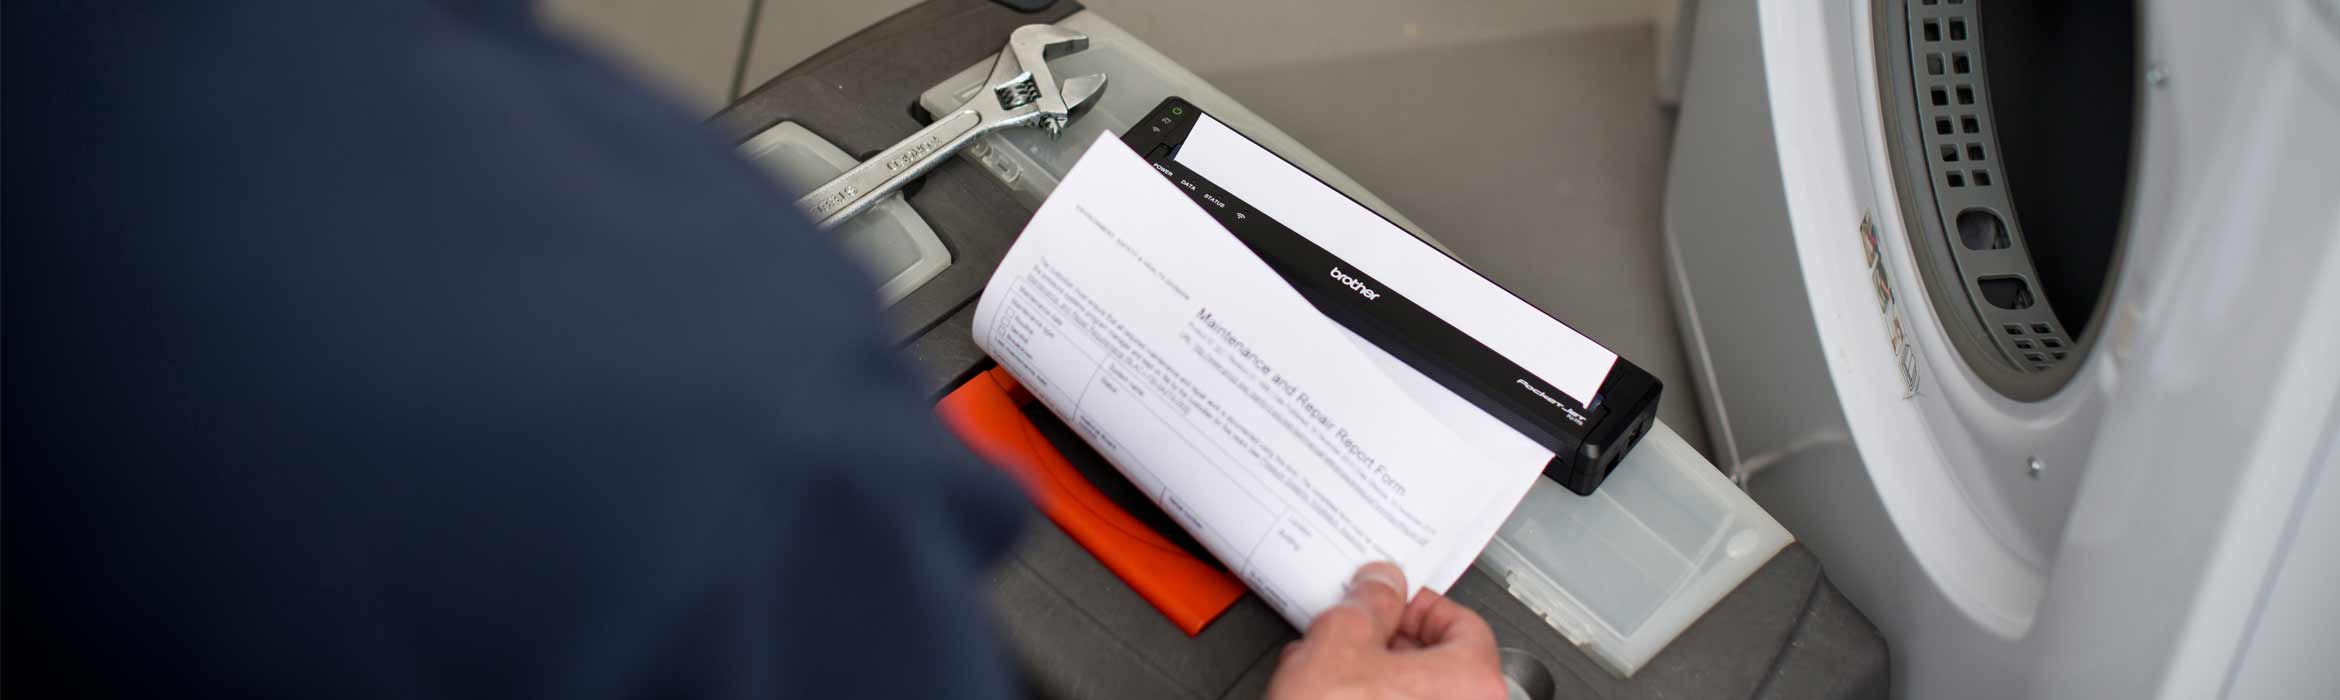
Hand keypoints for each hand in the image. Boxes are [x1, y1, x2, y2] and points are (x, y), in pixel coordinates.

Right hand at [1264, 562, 1506, 699]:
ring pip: (1416, 698)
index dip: (1416, 604)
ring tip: (1329, 673)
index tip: (1388, 601)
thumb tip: (1380, 587)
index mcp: (1475, 683)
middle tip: (1354, 634)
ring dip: (1374, 679)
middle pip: (1441, 663)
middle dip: (1390, 644)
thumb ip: (1369, 603)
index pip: (1463, 622)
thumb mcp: (1339, 641)